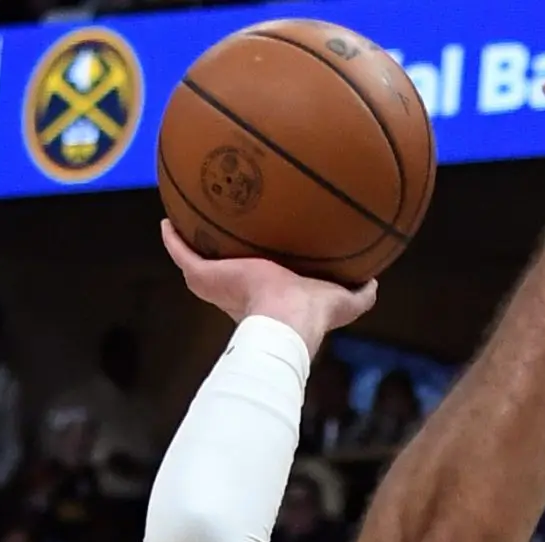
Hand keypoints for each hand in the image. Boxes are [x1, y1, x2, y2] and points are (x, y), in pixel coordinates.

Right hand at [160, 221, 376, 356]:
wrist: (287, 318)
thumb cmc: (313, 312)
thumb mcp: (345, 299)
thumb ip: (361, 293)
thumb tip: (377, 281)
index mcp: (266, 296)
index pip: (257, 282)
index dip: (256, 267)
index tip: (258, 251)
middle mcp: (237, 291)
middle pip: (223, 271)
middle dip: (220, 256)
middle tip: (219, 231)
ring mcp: (217, 284)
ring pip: (197, 263)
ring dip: (189, 244)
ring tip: (185, 220)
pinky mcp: (203, 276)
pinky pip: (182, 253)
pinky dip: (172, 239)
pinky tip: (166, 220)